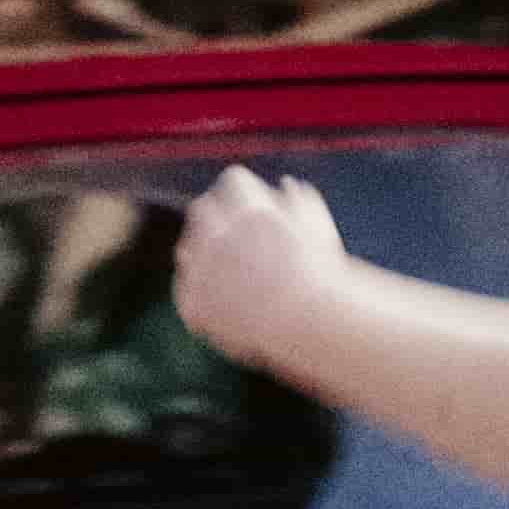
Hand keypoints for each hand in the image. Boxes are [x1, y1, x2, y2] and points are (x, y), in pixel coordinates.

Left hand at [170, 165, 350, 391]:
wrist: (313, 327)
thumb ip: (300, 198)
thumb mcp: (319, 226)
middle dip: (218, 219)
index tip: (254, 209)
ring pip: (187, 249)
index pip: (233, 180)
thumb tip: (285, 185)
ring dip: (204, 256)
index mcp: (251, 210)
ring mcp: (202, 269)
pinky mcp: (192, 301)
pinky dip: (200, 293)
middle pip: (202, 208)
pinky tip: (226, 303)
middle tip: (238, 243)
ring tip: (235, 278)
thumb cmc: (323, 278)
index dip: (245, 194)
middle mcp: (220, 234)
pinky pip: (184, 288)